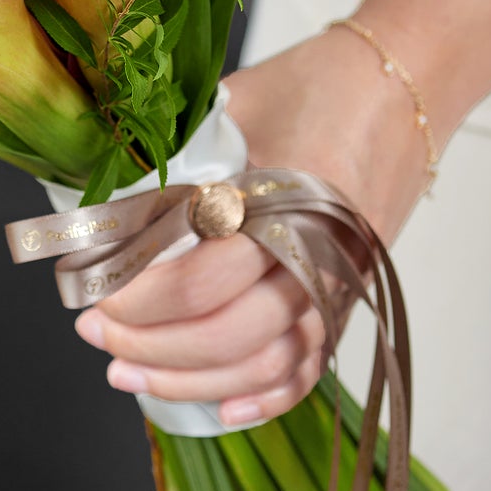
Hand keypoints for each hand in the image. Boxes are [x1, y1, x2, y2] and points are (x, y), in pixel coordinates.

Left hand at [74, 22, 433, 424]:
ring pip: (262, 361)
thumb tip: (103, 190)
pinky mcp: (350, 296)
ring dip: (189, 378)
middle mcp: (317, 251)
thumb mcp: (232, 104)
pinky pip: (309, 367)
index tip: (88, 287)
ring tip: (127, 373)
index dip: (138, 293)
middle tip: (94, 330)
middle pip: (227, 329)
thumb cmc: (312, 82)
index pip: (202, 274)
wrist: (402, 83)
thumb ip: (177, 153)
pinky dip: (262, 397)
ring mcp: (339, 281)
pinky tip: (215, 408)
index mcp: (283, 198)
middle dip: (148, 341)